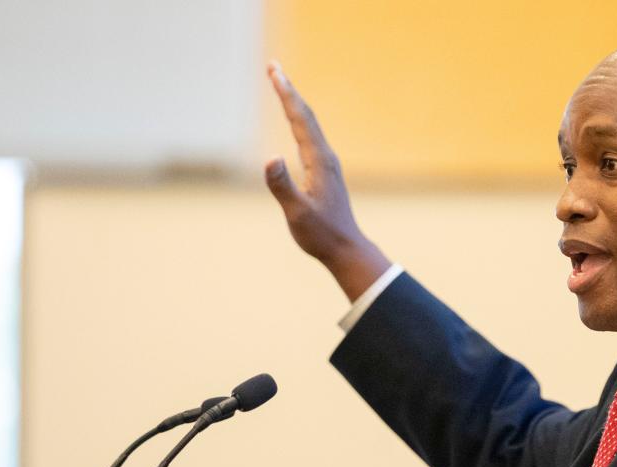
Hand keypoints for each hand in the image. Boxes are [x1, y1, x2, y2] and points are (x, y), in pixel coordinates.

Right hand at [264, 61, 390, 299]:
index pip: (300, 119)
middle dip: (288, 90)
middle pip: (306, 115)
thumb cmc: (321, 234)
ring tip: (281, 87)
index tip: (274, 72)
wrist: (346, 249)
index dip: (286, 94)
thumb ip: (283, 186)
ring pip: (309, 125)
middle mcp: (325, 157)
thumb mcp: (298, 213)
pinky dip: (299, 122)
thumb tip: (270, 159)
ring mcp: (326, 164)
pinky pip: (310, 138)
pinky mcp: (324, 173)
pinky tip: (296, 124)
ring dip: (294, 104)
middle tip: (273, 67)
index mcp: (319, 161)